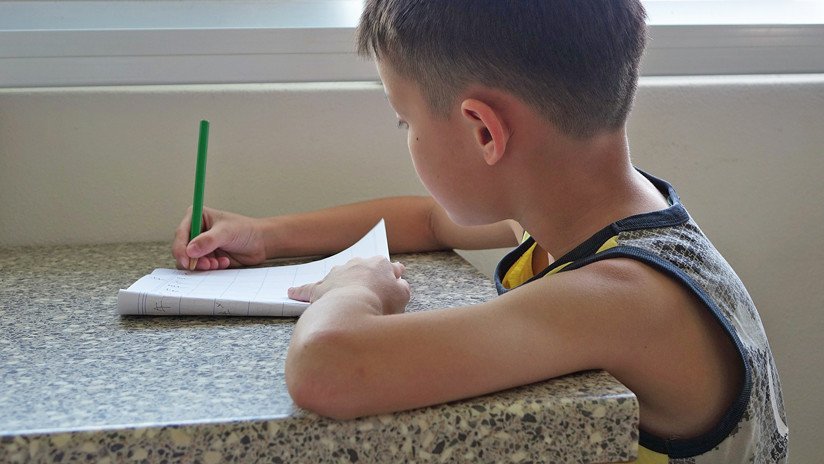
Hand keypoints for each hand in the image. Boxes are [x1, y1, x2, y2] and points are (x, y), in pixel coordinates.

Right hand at [172, 207, 267, 269]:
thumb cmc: (245, 230)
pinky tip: (224, 262)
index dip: (180, 248)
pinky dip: (211, 267)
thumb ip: (208, 241)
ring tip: (218, 263)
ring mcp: (200, 245)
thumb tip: (190, 251)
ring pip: (190, 260)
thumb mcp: (226, 232)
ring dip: (203, 265)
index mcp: (195, 217)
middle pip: (182, 249)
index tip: (186, 260)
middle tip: (208, 264)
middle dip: (194, 259)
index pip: (180, 234)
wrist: (260, 243)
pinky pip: (201, 267)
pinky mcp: (207, 257)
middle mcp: (195, 231)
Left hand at [288, 257, 409, 314]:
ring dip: (341, 282)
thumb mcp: (402, 297)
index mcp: (379, 264)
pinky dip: (300, 291)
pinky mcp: (319, 289)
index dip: (393, 276)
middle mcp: (356, 264)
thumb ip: (401, 287)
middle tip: (370, 291)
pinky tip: (293, 292)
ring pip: (338, 276)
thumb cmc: (379, 304)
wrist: (352, 310)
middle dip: (367, 277)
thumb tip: (399, 283)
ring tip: (342, 293)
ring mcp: (336, 275)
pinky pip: (309, 288)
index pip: (389, 267)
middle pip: (363, 269)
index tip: (394, 279)